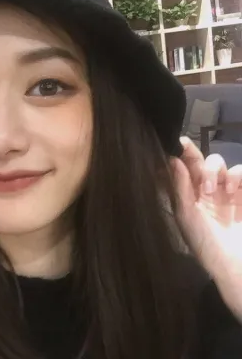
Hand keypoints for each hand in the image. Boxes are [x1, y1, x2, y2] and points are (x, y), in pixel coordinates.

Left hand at [171, 137, 241, 321]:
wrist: (233, 263)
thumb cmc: (203, 241)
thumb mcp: (186, 215)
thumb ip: (180, 187)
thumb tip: (171, 160)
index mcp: (186, 195)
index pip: (180, 169)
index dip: (177, 156)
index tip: (175, 143)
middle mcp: (203, 190)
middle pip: (198, 162)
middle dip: (195, 157)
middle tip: (190, 155)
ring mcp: (224, 192)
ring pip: (219, 164)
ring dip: (215, 171)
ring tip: (213, 191)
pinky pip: (241, 173)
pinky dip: (237, 176)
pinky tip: (232, 190)